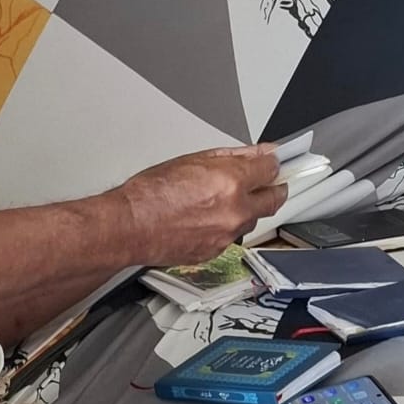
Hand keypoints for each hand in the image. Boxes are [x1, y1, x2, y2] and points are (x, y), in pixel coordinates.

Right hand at [118, 146, 285, 265]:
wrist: (129, 226)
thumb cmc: (151, 193)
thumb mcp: (193, 160)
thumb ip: (233, 156)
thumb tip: (257, 152)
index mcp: (231, 182)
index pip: (271, 170)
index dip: (273, 164)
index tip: (272, 163)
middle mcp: (235, 210)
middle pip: (274, 200)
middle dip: (273, 189)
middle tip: (266, 182)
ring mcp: (227, 234)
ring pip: (252, 220)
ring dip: (247, 209)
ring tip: (224, 200)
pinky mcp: (217, 251)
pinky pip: (232, 236)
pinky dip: (227, 226)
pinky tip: (208, 218)